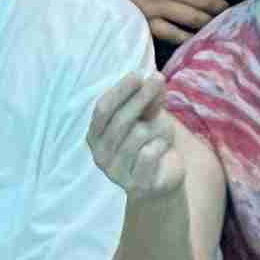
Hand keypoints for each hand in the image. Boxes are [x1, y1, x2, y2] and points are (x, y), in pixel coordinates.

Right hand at [86, 69, 187, 198]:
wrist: (161, 182)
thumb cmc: (149, 144)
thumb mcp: (147, 118)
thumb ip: (149, 101)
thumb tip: (154, 79)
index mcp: (95, 136)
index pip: (103, 109)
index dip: (120, 90)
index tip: (138, 74)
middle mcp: (100, 155)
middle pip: (120, 120)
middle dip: (141, 96)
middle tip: (159, 79)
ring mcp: (116, 173)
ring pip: (139, 134)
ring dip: (158, 125)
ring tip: (164, 129)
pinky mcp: (137, 184)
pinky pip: (150, 153)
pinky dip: (162, 143)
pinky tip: (164, 146)